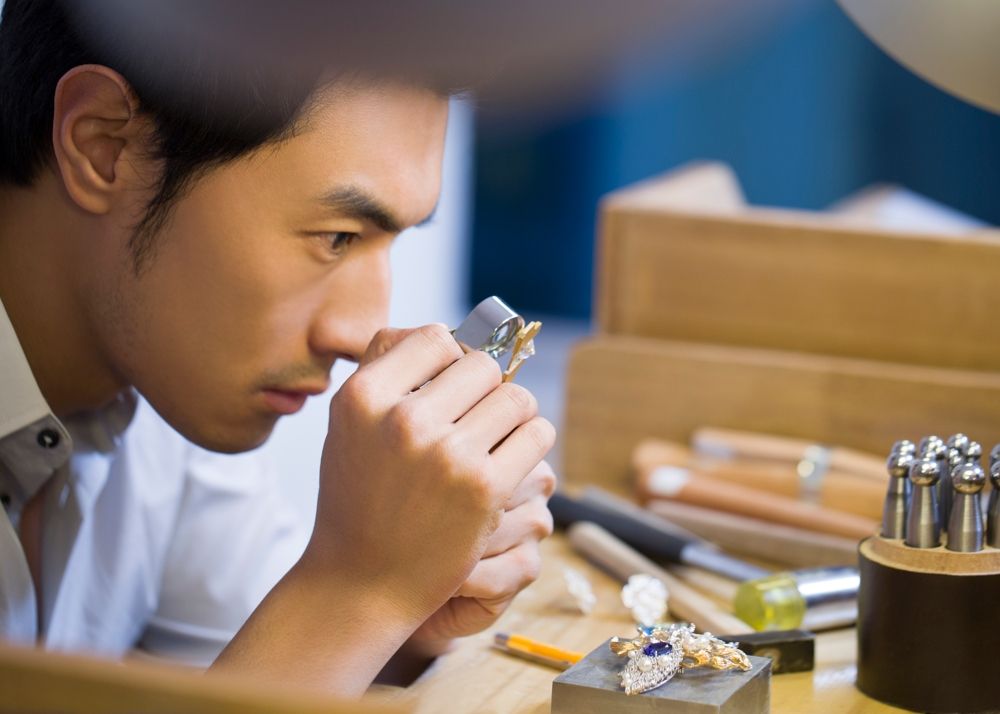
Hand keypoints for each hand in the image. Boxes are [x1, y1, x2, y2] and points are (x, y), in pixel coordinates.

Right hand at [303, 324, 555, 631]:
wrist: (361, 581)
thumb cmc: (359, 499)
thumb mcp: (348, 426)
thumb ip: (386, 372)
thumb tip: (445, 335)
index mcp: (364, 396)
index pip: (436, 338)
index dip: (450, 360)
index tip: (451, 388)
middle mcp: (403, 420)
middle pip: (482, 365)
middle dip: (486, 389)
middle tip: (477, 420)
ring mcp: (446, 454)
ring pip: (517, 397)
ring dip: (515, 416)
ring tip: (497, 438)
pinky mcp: (484, 488)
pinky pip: (536, 433)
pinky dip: (533, 442)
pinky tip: (513, 459)